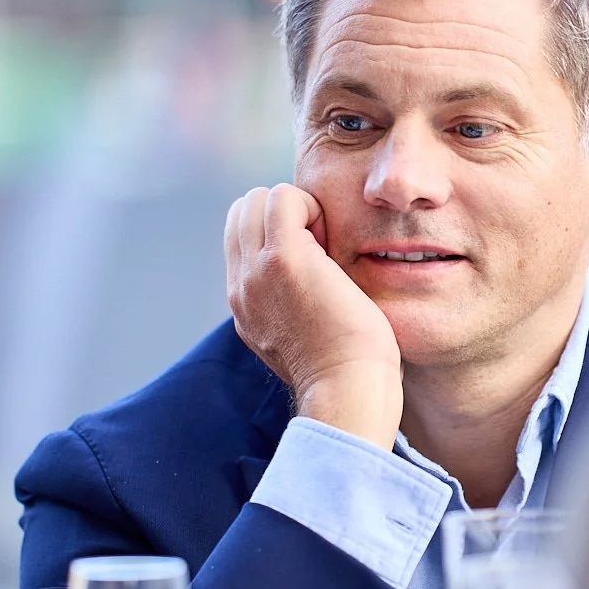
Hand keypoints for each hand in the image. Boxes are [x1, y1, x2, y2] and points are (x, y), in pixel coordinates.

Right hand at [226, 184, 401, 447]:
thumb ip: (292, 307)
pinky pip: (283, 197)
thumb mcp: (304, 338)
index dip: (277, 233)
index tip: (315, 260)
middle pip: (242, 212)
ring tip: (325, 246)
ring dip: (297, 209)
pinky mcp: (283, 258)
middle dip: (282, 215)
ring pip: (257, 199)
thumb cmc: (346, 372)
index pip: (241, 239)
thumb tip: (317, 281)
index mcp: (245, 304)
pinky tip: (332, 242)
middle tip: (321, 248)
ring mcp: (256, 271)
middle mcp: (241, 286)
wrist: (347, 391)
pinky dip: (311, 205)